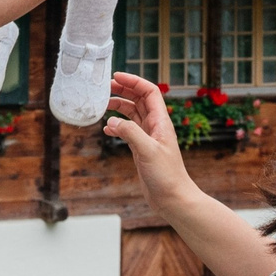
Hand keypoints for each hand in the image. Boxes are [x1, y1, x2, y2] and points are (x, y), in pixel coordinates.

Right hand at [104, 72, 192, 214]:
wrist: (172, 198)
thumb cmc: (167, 176)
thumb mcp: (147, 151)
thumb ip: (130, 133)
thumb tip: (113, 121)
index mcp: (161, 121)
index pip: (149, 92)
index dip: (134, 81)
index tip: (116, 76)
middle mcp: (155, 126)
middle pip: (139, 100)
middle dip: (124, 91)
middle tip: (105, 87)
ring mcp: (148, 137)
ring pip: (132, 114)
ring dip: (119, 107)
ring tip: (103, 105)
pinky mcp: (142, 149)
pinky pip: (128, 131)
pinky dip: (117, 126)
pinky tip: (107, 129)